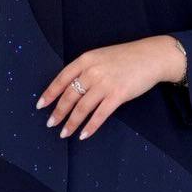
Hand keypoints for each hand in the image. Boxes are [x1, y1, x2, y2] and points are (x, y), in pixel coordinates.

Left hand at [36, 35, 185, 140]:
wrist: (151, 56)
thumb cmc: (126, 57)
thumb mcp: (101, 56)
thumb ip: (86, 69)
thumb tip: (71, 88)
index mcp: (85, 60)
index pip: (62, 79)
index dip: (50, 94)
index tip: (40, 106)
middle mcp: (92, 71)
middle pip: (69, 96)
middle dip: (58, 112)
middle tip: (50, 124)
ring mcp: (105, 83)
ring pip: (82, 108)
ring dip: (71, 123)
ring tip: (64, 133)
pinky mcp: (118, 95)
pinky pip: (100, 115)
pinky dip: (90, 127)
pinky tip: (83, 135)